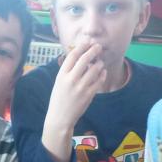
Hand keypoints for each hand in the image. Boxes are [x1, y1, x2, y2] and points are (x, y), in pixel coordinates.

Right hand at [41, 39, 106, 161]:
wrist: (60, 118)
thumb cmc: (59, 99)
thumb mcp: (58, 83)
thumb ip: (67, 70)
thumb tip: (78, 55)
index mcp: (61, 75)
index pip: (72, 55)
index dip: (81, 46)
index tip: (87, 43)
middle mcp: (71, 80)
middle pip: (85, 59)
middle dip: (93, 50)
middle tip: (98, 47)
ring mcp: (80, 88)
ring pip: (95, 69)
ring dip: (99, 63)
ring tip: (99, 63)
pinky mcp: (88, 95)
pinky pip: (99, 80)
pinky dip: (102, 74)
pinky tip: (102, 72)